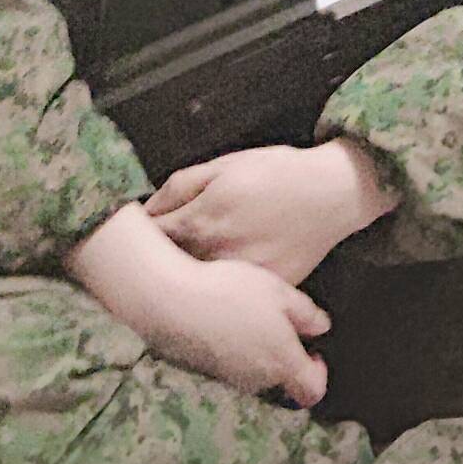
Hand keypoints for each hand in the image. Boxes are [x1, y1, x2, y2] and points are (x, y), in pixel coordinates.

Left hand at [144, 140, 394, 285]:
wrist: (330, 194)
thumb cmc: (275, 172)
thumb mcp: (223, 165)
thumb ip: (179, 187)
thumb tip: (145, 209)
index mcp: (199, 221)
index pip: (149, 241)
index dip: (137, 240)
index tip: (132, 240)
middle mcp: (215, 256)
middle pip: (168, 270)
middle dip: (156, 266)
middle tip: (149, 261)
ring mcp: (240, 279)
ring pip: (198, 289)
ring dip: (186, 282)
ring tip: (184, 275)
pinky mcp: (263, 292)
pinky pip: (232, 298)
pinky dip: (221, 294)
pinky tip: (219, 286)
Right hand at [152, 256, 331, 407]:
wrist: (172, 301)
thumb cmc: (232, 292)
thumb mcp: (279, 292)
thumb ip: (306, 314)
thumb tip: (322, 328)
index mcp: (282, 362)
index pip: (312, 391)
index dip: (319, 375)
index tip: (313, 350)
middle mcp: (258, 379)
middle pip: (283, 381)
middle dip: (286, 357)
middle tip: (278, 324)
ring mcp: (230, 378)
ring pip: (256, 373)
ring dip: (259, 352)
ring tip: (249, 316)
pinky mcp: (207, 371)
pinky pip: (232, 366)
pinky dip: (235, 349)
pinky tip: (225, 320)